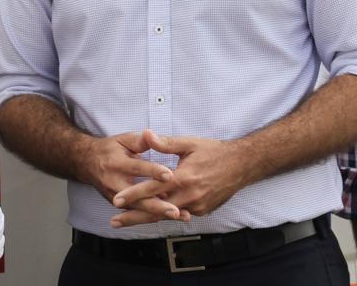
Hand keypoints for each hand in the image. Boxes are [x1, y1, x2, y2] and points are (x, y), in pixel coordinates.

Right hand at [79, 130, 187, 223]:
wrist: (87, 163)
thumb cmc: (110, 149)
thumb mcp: (123, 140)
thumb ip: (140, 140)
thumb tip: (153, 136)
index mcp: (117, 164)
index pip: (138, 168)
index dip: (154, 172)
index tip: (170, 176)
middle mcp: (115, 183)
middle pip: (138, 197)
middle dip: (157, 205)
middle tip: (176, 210)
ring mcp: (115, 197)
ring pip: (139, 208)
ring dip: (159, 214)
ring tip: (180, 216)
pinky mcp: (119, 205)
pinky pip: (138, 212)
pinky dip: (155, 215)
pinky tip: (172, 217)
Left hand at [110, 130, 249, 227]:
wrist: (242, 165)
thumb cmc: (214, 151)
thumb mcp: (189, 143)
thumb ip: (165, 143)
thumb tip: (146, 134)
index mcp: (183, 177)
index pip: (152, 189)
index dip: (133, 195)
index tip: (116, 201)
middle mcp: (189, 196)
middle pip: (156, 210)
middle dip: (134, 217)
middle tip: (114, 221)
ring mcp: (196, 206)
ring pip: (167, 215)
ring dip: (147, 218)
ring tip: (127, 221)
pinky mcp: (202, 211)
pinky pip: (180, 214)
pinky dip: (166, 214)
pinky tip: (151, 215)